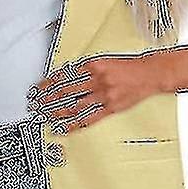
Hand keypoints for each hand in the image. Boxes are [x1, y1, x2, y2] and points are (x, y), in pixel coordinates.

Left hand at [28, 53, 162, 133]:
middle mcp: (98, 80)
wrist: (151, 73)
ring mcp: (105, 95)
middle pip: (67, 91)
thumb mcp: (104, 61)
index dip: (49, 83)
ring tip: (45, 115)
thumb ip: (86, 70)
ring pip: (75, 105)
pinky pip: (90, 118)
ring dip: (58, 111)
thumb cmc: (128, 67)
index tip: (39, 88)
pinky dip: (75, 124)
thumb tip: (65, 79)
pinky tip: (64, 127)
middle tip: (37, 103)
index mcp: (94, 65)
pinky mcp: (112, 108)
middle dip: (49, 98)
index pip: (65, 75)